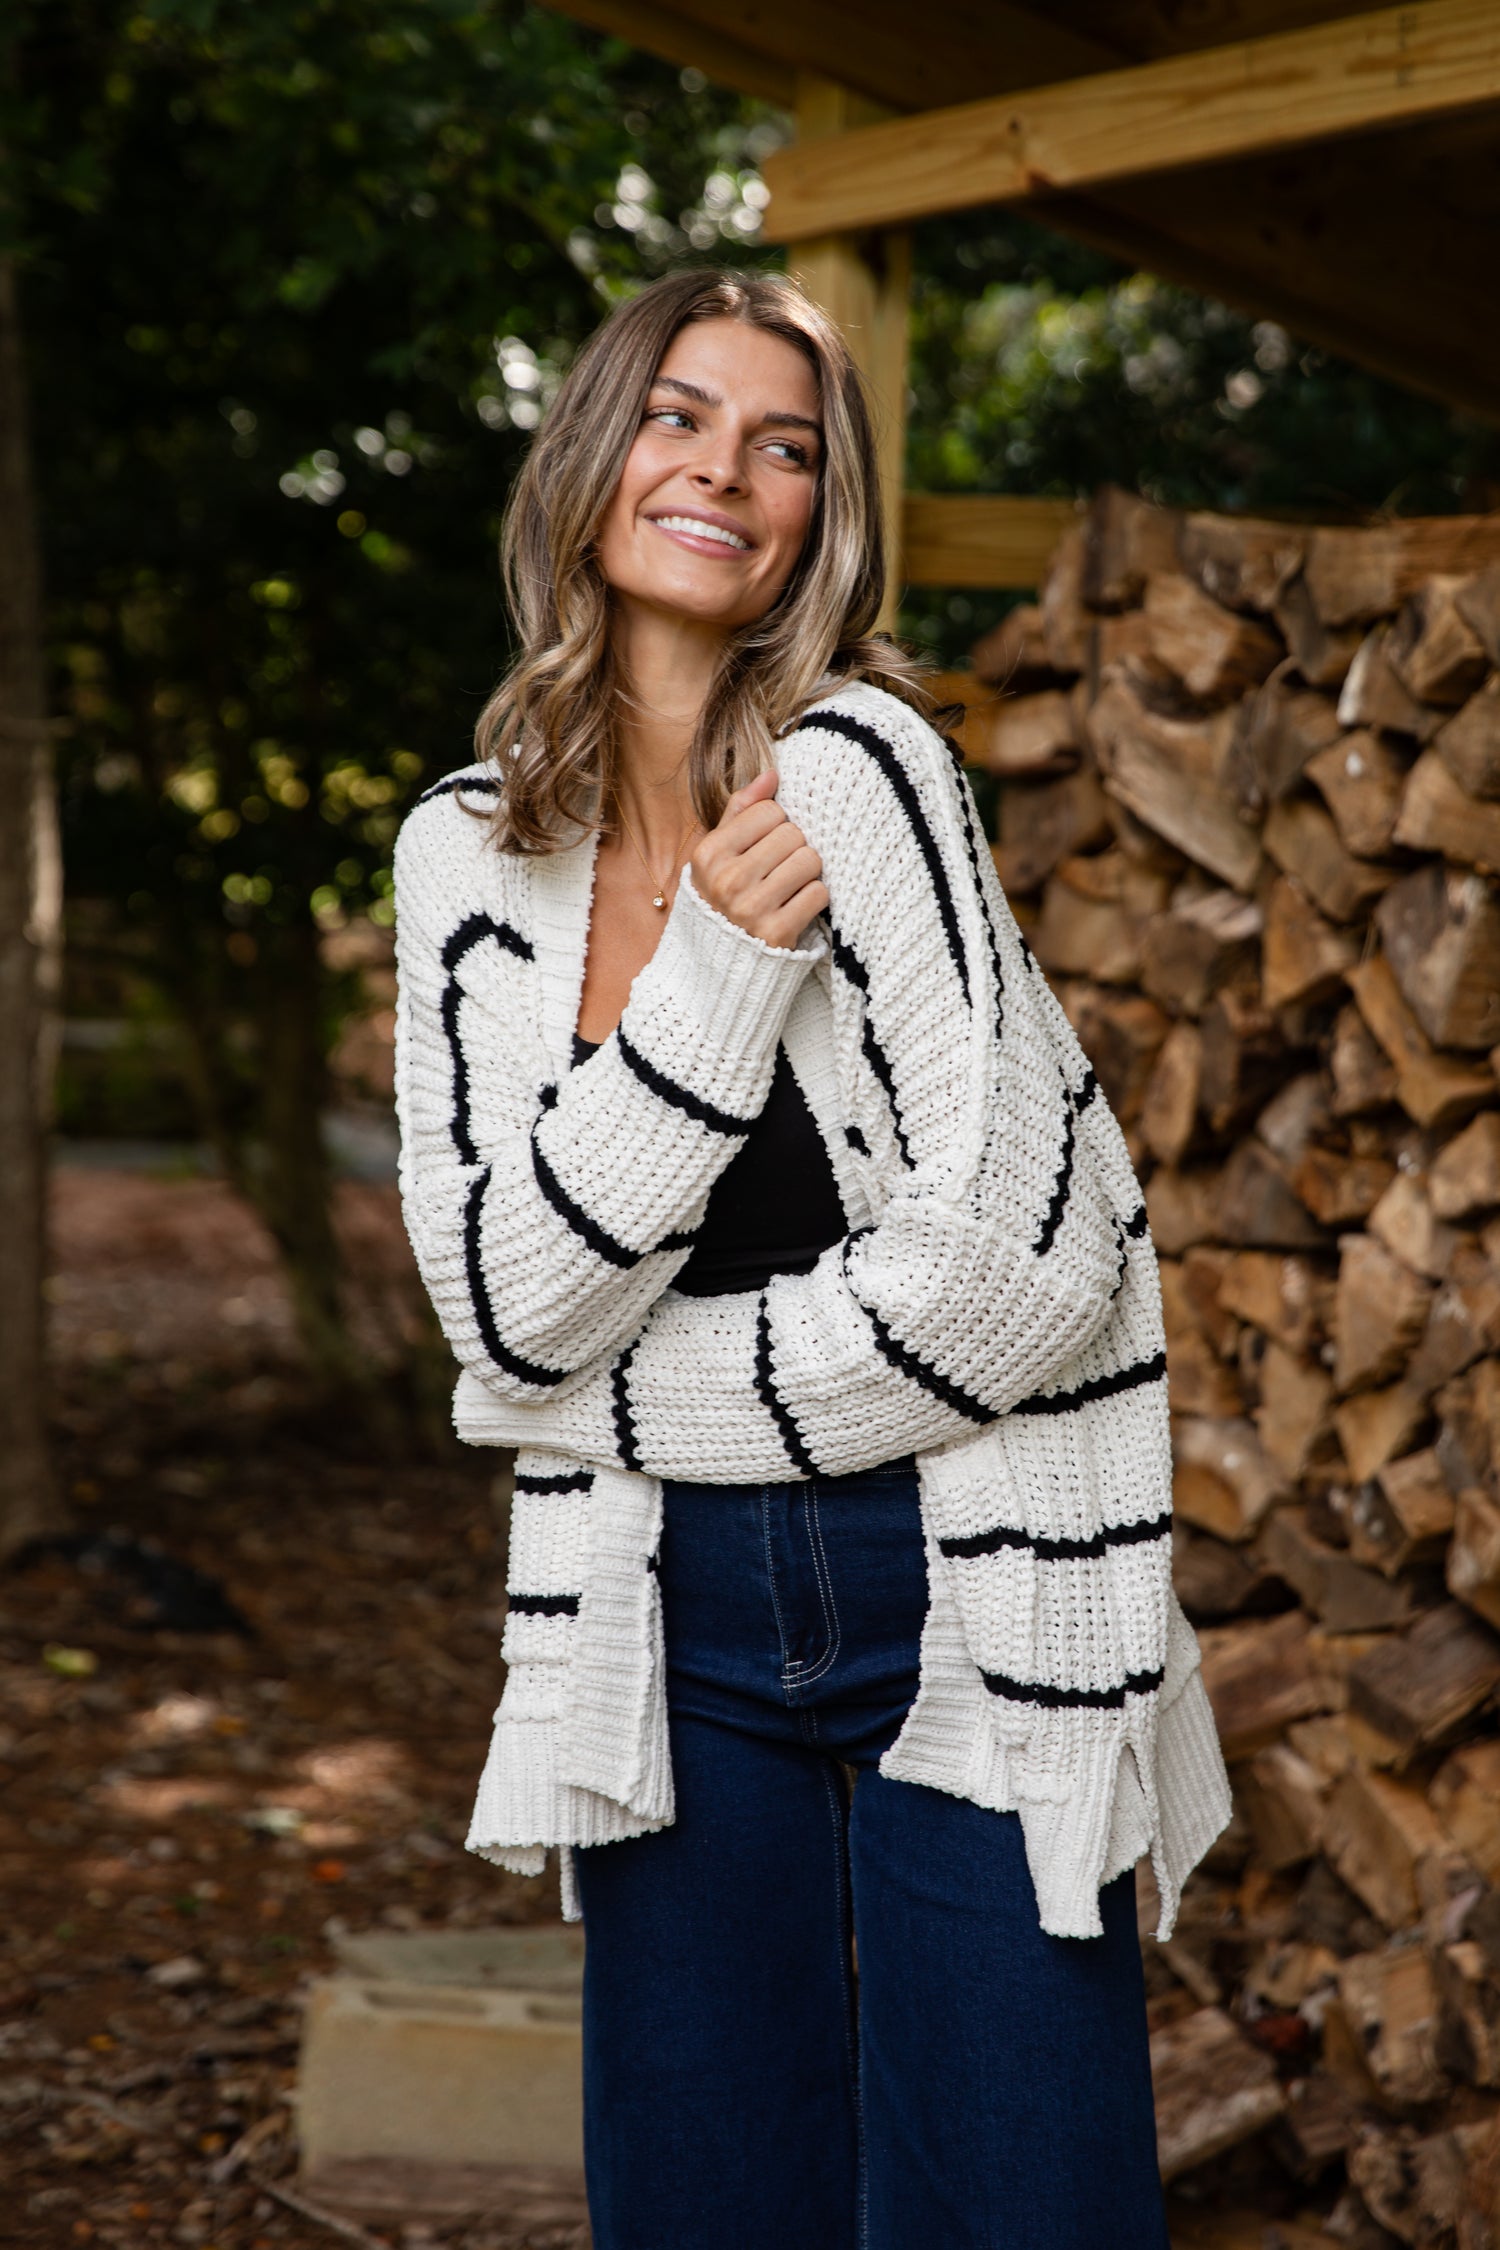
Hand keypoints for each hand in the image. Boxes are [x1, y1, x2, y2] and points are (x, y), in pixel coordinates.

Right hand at [689, 768, 827, 949]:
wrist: (715, 968)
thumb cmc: (720, 900)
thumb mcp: (717, 855)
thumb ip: (741, 811)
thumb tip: (773, 774)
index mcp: (708, 854)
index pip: (769, 810)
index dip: (775, 825)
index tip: (765, 845)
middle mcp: (727, 880)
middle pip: (793, 833)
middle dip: (793, 848)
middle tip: (780, 869)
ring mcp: (751, 909)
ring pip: (810, 860)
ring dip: (807, 872)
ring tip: (789, 886)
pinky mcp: (777, 933)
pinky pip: (819, 893)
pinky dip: (814, 898)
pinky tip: (796, 906)